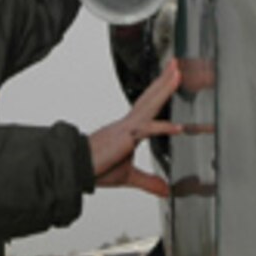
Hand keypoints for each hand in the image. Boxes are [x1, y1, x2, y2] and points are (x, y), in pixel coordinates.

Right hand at [87, 59, 182, 196]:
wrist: (76, 168)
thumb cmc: (97, 168)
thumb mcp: (129, 176)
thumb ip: (148, 182)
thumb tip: (164, 190)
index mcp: (130, 129)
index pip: (148, 106)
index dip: (159, 91)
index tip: (170, 78)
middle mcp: (129, 124)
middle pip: (150, 97)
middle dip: (164, 81)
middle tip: (177, 65)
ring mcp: (128, 129)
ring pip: (150, 105)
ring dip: (164, 89)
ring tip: (177, 74)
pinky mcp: (125, 138)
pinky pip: (147, 130)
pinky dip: (163, 128)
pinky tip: (179, 127)